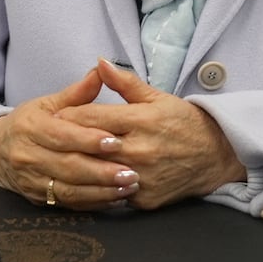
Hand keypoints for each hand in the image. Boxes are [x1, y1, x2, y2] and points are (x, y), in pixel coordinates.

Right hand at [0, 68, 141, 210]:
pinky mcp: (38, 199)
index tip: (116, 142)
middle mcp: (28, 156)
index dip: (89, 140)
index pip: (62, 135)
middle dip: (101, 172)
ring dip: (101, 191)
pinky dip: (94, 203)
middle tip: (130, 172)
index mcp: (31, 127)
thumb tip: (101, 71)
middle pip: (68, 166)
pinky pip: (68, 204)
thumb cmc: (27, 124)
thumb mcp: (47, 104)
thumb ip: (76, 93)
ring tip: (128, 188)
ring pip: (69, 190)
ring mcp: (32, 181)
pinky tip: (115, 199)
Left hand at [55, 59, 245, 209]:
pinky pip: (114, 194)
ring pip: (99, 173)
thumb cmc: (183, 122)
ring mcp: (143, 176)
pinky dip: (101, 187)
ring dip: (81, 167)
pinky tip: (88, 181)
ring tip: (61, 161)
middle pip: (92, 146)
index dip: (71, 117)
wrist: (214, 155)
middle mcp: (141, 149)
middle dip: (69, 143)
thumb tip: (100, 62)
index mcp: (141, 120)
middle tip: (48, 140)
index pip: (94, 118)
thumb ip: (124, 82)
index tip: (54, 117)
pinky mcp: (146, 199)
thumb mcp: (156, 96)